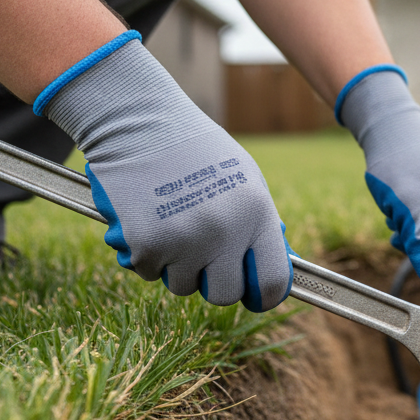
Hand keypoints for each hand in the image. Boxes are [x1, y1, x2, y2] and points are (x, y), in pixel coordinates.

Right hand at [35, 33, 291, 310]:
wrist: (138, 122)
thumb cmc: (197, 151)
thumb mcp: (245, 179)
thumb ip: (261, 225)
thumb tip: (281, 267)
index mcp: (256, 214)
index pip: (271, 281)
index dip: (264, 296)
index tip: (255, 296)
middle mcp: (223, 232)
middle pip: (225, 294)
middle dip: (215, 282)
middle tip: (204, 258)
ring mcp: (183, 242)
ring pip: (184, 286)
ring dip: (178, 265)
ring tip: (173, 223)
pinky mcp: (144, 246)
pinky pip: (150, 273)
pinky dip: (148, 254)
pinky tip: (148, 219)